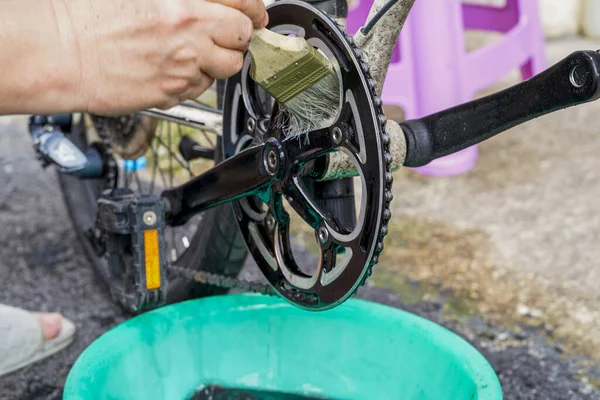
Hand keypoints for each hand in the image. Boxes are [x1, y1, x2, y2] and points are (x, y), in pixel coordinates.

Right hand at [62, 0, 267, 114]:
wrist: (60, 51)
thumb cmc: (89, 15)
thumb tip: (209, 5)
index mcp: (185, 2)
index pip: (244, 5)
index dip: (253, 12)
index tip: (255, 16)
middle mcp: (189, 35)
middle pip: (241, 41)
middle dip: (236, 40)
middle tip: (223, 37)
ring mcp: (182, 67)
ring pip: (222, 71)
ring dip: (213, 63)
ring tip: (187, 55)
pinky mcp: (171, 94)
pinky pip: (197, 90)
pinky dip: (190, 82)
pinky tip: (168, 70)